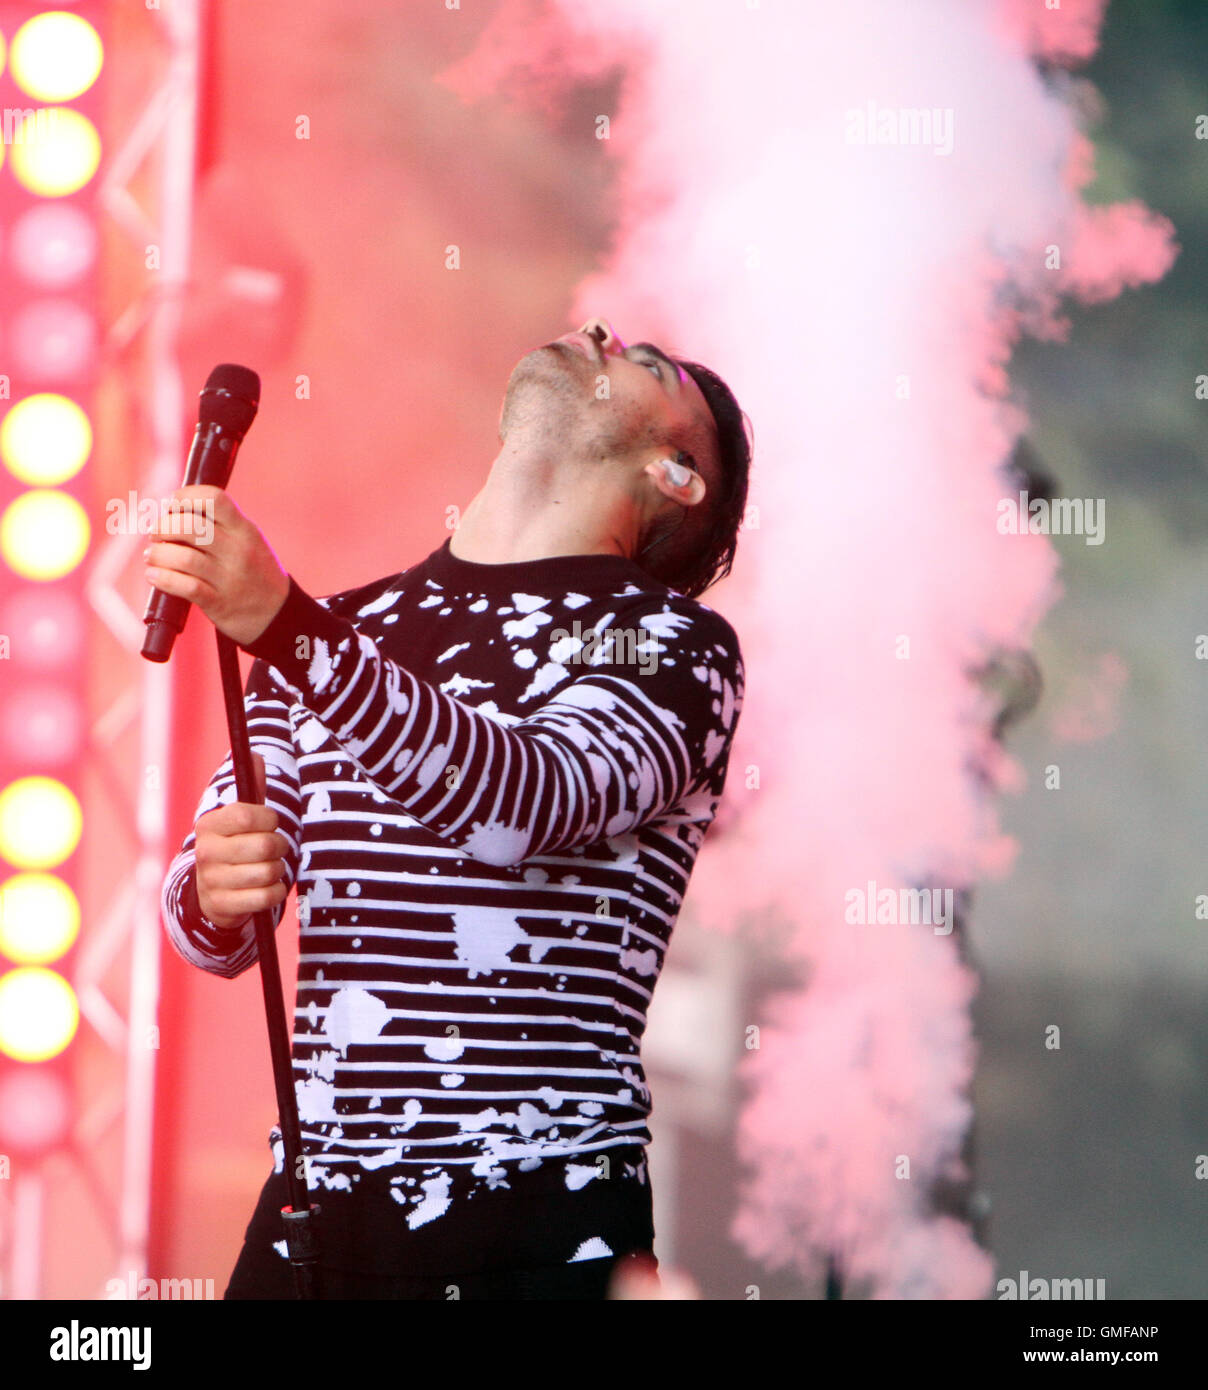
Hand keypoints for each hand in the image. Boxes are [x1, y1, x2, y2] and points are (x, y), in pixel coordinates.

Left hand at [144, 485, 289, 646]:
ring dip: (158, 554)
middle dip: (163, 527)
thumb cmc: (254, 570)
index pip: (213, 499)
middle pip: (191, 527)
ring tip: (151, 556)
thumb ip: (219, 524)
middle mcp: (238, 551)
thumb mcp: (248, 539)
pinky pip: (185, 587)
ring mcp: (229, 578)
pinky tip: (154, 575)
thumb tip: (171, 509)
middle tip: (156, 534)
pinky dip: (163, 578)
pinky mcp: (218, 603)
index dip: (184, 496)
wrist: (276, 613)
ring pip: (183, 558)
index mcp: (244, 530)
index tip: (172, 506)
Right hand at [194, 752, 289, 928]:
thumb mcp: (240, 818)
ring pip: (268, 872)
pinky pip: (267, 897)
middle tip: (275, 849)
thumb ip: (252, 788)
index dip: (269, 819)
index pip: (249, 815)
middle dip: (279, 847)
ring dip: (278, 871)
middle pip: (264, 846)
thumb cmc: (235, 846)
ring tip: (269, 868)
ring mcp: (212, 881)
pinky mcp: (223, 906)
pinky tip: (268, 888)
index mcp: (209, 825)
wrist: (212, 893)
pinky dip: (276, 892)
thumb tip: (255, 754)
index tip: (270, 824)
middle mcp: (205, 852)